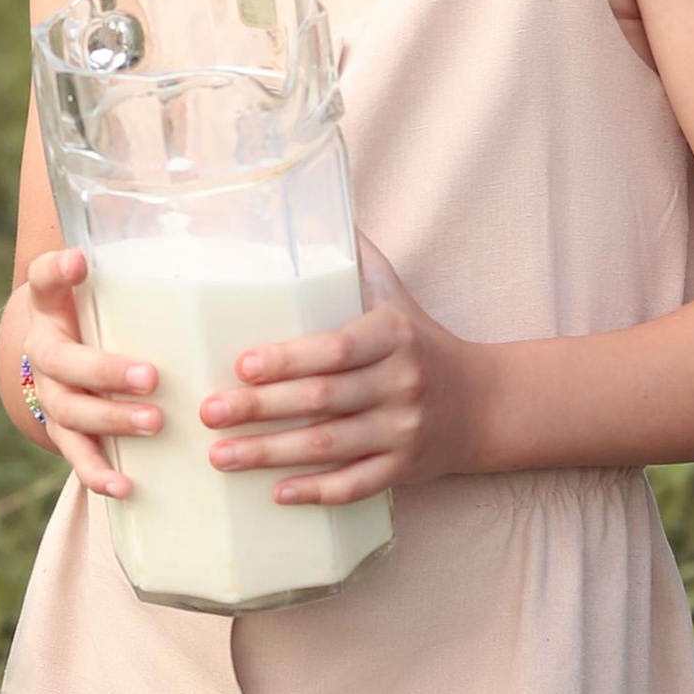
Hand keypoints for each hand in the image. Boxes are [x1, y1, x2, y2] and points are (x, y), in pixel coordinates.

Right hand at [16, 246, 162, 498]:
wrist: (65, 362)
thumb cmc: (106, 318)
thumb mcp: (114, 290)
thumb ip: (148, 271)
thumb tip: (220, 246)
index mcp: (54, 308)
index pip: (44, 279)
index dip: (58, 271)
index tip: (81, 261)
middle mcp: (45, 351)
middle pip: (64, 362)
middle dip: (106, 370)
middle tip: (152, 377)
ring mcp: (51, 397)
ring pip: (71, 412)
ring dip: (112, 419)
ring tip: (155, 424)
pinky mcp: (64, 433)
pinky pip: (76, 457)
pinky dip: (97, 474)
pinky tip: (125, 487)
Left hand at [199, 239, 475, 504]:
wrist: (484, 401)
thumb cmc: (419, 338)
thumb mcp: (393, 292)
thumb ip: (354, 256)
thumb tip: (311, 199)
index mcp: (393, 335)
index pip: (336, 349)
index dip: (288, 360)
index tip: (240, 365)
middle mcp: (402, 383)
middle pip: (323, 400)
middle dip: (260, 409)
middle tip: (208, 413)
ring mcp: (405, 430)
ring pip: (331, 447)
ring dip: (271, 455)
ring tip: (220, 456)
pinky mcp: (405, 469)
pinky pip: (357, 486)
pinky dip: (316, 492)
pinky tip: (275, 494)